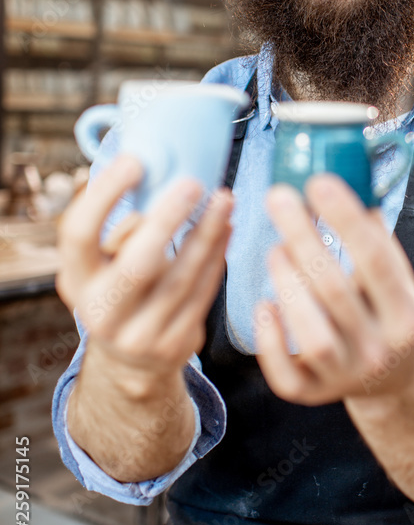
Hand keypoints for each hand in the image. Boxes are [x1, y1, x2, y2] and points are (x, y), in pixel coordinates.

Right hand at [57, 155, 232, 397]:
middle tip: (194, 183)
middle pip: (137, 264)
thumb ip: (122, 232)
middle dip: (168, 220)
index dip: (103, 196)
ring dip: (208, 234)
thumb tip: (160, 185)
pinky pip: (203, 293)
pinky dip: (217, 257)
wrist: (130, 364)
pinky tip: (226, 228)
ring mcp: (140, 335)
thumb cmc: (118, 290)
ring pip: (182, 279)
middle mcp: (102, 313)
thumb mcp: (101, 267)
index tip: (135, 161)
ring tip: (224, 199)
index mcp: (76, 282)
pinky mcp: (176, 345)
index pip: (78, 235)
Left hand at [255, 174, 413, 405]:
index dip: (347, 220)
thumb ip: (379, 244)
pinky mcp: (313, 395)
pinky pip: (285, 376)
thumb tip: (354, 186)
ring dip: (287, 284)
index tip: (319, 183)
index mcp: (407, 317)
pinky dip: (270, 340)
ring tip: (275, 250)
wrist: (395, 382)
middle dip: (303, 238)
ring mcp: (345, 376)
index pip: (378, 261)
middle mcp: (379, 349)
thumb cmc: (390, 316)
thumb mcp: (400, 283)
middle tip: (279, 197)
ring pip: (312, 334)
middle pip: (335, 290)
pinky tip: (264, 306)